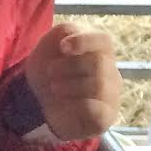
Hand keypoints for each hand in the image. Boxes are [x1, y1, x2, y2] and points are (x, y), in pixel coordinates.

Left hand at [24, 24, 121, 140]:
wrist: (39, 104)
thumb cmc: (49, 71)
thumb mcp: (49, 45)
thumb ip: (64, 32)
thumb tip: (73, 35)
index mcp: (100, 51)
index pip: (104, 41)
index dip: (84, 41)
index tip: (62, 47)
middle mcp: (110, 72)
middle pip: (99, 63)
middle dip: (68, 66)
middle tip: (51, 72)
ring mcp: (111, 96)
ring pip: (99, 85)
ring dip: (69, 85)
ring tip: (55, 88)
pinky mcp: (106, 117)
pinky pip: (96, 109)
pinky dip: (75, 104)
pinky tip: (65, 103)